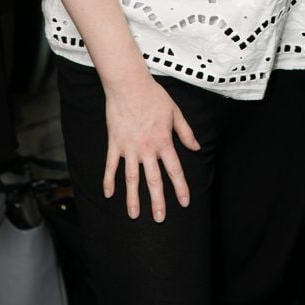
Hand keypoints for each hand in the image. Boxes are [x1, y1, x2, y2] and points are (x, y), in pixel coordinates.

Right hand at [103, 74, 199, 221]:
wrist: (129, 85)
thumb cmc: (154, 96)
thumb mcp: (175, 112)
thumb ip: (185, 132)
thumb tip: (196, 147)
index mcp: (163, 141)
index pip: (174, 169)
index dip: (181, 187)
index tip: (185, 202)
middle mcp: (147, 148)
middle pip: (153, 180)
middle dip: (157, 201)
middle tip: (159, 219)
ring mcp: (129, 148)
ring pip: (131, 178)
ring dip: (133, 198)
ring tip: (134, 215)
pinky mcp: (115, 144)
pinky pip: (111, 166)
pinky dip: (109, 180)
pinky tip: (108, 194)